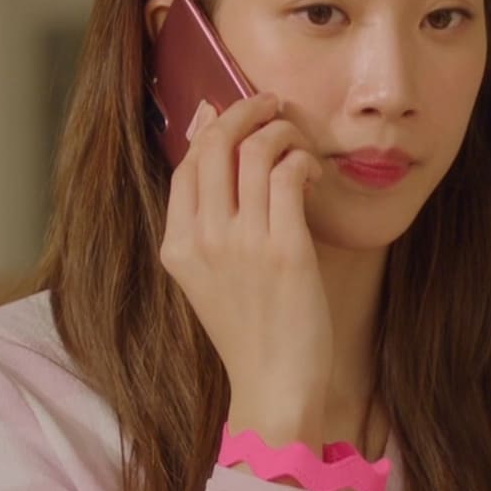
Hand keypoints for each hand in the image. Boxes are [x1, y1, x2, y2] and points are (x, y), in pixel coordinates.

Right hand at [159, 92, 331, 447]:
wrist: (274, 385)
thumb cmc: (251, 332)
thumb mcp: (208, 279)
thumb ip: (208, 227)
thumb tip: (220, 162)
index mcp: (177, 245)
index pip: (186, 163)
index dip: (212, 128)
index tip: (237, 114)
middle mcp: (203, 239)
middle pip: (215, 144)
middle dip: (246, 111)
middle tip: (272, 105)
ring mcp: (242, 243)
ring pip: (256, 151)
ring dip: (283, 133)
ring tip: (299, 143)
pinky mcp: (284, 249)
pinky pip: (290, 175)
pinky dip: (304, 161)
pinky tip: (313, 173)